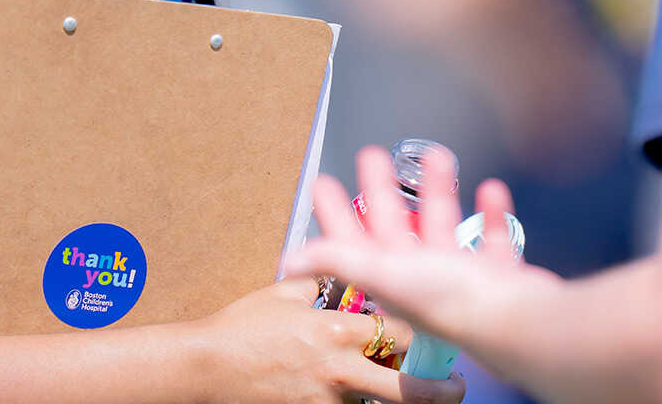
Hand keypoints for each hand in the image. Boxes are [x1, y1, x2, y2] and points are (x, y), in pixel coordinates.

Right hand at [190, 277, 463, 403]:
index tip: (440, 338)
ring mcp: (327, 401)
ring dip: (397, 403)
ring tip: (417, 400)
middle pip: (407, 390)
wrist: (206, 366)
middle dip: (439, 392)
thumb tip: (342, 270)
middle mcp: (340, 371)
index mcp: (338, 330)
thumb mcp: (285, 292)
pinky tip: (366, 403)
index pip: (402, 334)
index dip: (427, 338)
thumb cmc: (242, 327)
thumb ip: (320, 281)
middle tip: (455, 389)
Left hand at [282, 147, 564, 369]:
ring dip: (437, 191)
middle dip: (381, 188)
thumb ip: (338, 259)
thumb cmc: (452, 301)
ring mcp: (460, 277)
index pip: (350, 241)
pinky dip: (491, 213)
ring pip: (442, 225)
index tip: (324, 183)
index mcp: (390, 276)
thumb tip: (287, 260)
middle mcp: (421, 277)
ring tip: (434, 157)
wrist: (516, 321)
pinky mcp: (497, 275)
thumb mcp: (384, 270)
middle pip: (393, 224)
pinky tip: (489, 190)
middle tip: (371, 155)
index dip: (334, 212)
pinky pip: (492, 238)